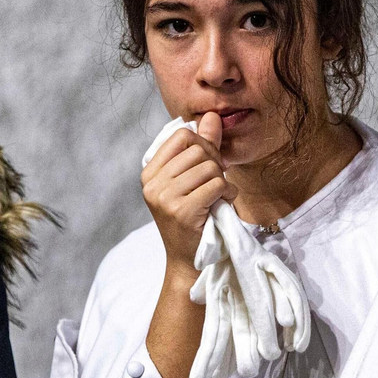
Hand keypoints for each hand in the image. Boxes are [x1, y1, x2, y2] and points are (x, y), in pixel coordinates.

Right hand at [141, 111, 236, 276]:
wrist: (188, 261)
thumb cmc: (193, 218)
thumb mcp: (192, 180)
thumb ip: (202, 147)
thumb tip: (212, 116)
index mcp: (150, 172)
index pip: (181, 136)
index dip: (202, 145)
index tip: (207, 166)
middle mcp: (152, 183)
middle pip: (197, 150)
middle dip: (215, 165)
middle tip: (215, 184)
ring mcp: (165, 198)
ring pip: (209, 168)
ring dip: (222, 183)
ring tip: (217, 198)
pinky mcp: (182, 211)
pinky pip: (216, 186)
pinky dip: (227, 194)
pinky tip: (221, 206)